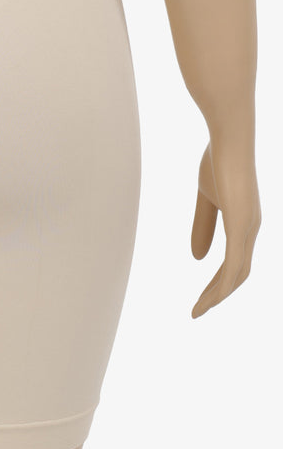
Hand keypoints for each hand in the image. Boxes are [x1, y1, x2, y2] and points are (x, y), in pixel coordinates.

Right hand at [190, 134, 260, 317]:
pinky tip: (209, 298)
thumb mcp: (206, 198)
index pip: (236, 262)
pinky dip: (222, 286)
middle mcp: (251, 229)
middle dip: (219, 294)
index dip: (219, 282)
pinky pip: (233, 265)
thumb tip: (198, 258)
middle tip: (198, 310)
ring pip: (237, 275)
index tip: (201, 296)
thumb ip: (202, 225)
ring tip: (198, 310)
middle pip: (239, 274)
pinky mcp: (240, 225)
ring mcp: (248, 228)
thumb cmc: (218, 160)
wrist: (229, 138)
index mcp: (244, 222)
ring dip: (217, 296)